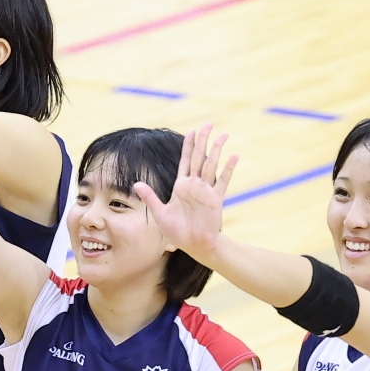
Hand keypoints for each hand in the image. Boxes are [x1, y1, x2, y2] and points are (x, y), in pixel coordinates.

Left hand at [134, 124, 235, 254]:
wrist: (194, 246)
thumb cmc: (177, 232)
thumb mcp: (160, 213)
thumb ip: (150, 197)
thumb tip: (135, 184)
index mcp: (181, 186)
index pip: (185, 160)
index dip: (188, 146)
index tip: (192, 131)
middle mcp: (194, 185)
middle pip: (199, 157)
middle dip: (203, 140)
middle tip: (209, 124)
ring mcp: (206, 191)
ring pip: (211, 165)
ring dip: (216, 150)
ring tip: (222, 135)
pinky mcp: (216, 199)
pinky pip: (223, 181)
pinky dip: (228, 169)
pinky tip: (233, 156)